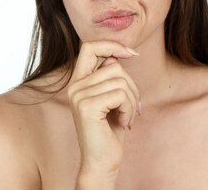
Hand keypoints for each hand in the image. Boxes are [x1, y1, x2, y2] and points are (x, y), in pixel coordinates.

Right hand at [67, 41, 140, 184]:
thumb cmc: (109, 132)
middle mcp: (74, 86)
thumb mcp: (111, 99)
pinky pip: (120, 94)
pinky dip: (129, 109)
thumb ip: (109, 77)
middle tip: (132, 108)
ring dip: (132, 100)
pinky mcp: (87, 107)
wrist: (101, 162)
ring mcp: (78, 96)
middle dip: (132, 86)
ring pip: (120, 80)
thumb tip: (116, 56)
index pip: (89, 46)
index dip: (112, 45)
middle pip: (114, 66)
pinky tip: (124, 123)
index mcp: (78, 81)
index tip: (131, 54)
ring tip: (126, 117)